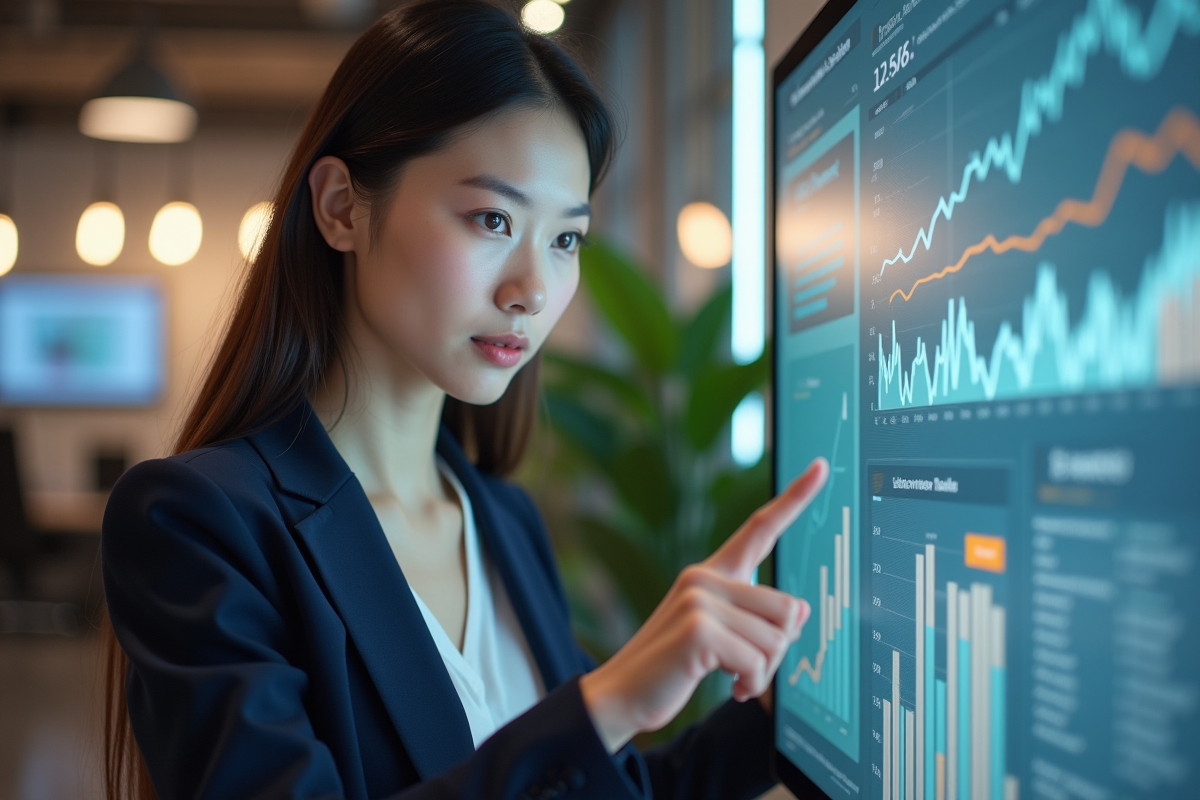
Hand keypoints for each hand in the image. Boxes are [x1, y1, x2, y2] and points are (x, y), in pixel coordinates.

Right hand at [580, 458, 828, 751]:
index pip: (760, 528)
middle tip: (747, 670)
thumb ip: (756, 620)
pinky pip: (757, 660)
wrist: (621, 694)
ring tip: (733, 679)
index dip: (795, 497)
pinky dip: (750, 683)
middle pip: (787, 608)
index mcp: (711, 573)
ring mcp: (700, 599)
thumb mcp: (720, 639)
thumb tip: (802, 612)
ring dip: (763, 672)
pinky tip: (730, 687)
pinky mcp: (698, 628)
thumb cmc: (671, 668)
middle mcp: (705, 577)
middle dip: (777, 650)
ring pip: (777, 639)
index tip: (821, 467)